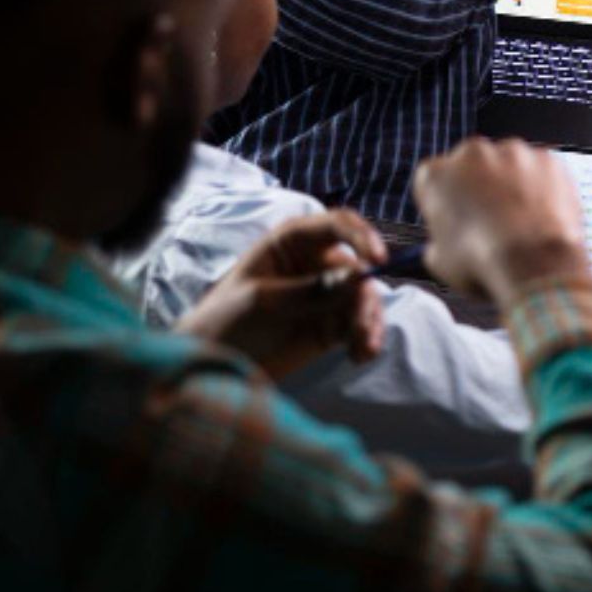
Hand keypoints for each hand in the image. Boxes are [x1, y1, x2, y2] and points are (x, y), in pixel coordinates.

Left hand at [174, 210, 388, 380]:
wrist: (212, 366)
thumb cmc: (225, 320)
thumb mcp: (261, 300)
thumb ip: (309, 290)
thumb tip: (357, 278)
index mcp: (293, 241)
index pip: (338, 225)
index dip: (362, 237)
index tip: (379, 259)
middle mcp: (316, 263)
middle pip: (358, 268)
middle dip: (365, 297)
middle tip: (362, 327)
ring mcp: (325, 295)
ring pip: (364, 299)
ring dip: (370, 321)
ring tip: (362, 348)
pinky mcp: (331, 326)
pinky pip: (360, 327)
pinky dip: (366, 339)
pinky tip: (360, 355)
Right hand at [411, 137, 588, 305]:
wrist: (535, 260)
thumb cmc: (485, 263)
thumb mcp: (440, 262)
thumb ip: (439, 241)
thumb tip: (444, 245)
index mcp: (436, 176)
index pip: (434, 180)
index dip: (445, 201)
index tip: (455, 217)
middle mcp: (472, 154)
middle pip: (473, 165)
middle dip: (480, 186)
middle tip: (491, 219)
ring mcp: (513, 152)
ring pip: (510, 165)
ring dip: (513, 184)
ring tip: (521, 222)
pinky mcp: (547, 158)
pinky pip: (541, 170)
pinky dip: (543, 187)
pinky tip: (543, 216)